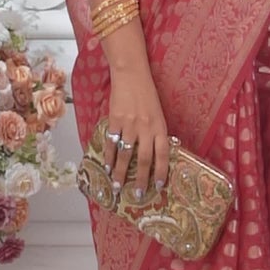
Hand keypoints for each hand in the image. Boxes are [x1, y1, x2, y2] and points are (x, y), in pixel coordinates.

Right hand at [101, 68, 170, 201]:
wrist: (131, 74)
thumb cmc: (147, 94)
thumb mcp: (158, 114)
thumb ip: (157, 133)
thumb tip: (155, 155)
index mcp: (160, 126)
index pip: (163, 154)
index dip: (161, 172)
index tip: (158, 186)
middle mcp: (146, 128)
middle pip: (144, 159)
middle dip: (140, 179)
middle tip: (137, 194)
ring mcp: (129, 125)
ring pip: (125, 155)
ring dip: (120, 172)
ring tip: (117, 186)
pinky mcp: (115, 120)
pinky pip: (111, 143)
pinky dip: (108, 156)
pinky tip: (106, 166)